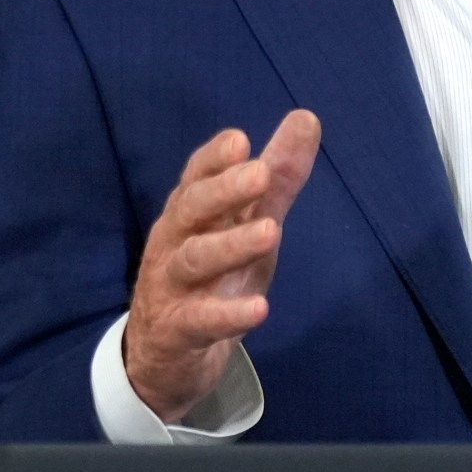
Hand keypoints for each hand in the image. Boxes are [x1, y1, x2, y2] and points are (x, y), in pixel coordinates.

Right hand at [122, 111, 320, 421]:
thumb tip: (307, 118)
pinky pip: (200, 321)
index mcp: (190, 213)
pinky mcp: (178, 330)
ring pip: (194, 260)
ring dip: (230, 245)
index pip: (195, 177)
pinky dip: (228, 314)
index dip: (213, 159)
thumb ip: (276, 179)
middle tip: (259, 173)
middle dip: (223, 190)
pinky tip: (259, 309)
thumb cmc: (211, 276)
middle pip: (192, 210)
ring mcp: (172, 287)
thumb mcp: (247, 224)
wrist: (164, 354)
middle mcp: (174, 242)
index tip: (240, 140)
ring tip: (271, 232)